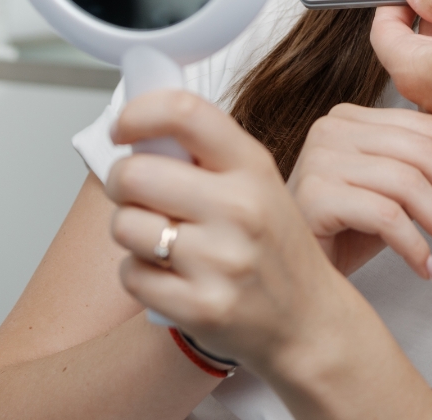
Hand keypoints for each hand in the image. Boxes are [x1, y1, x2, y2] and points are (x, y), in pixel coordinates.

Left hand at [106, 90, 358, 381]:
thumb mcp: (258, 181)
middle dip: (122, 182)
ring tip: (163, 239)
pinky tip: (171, 275)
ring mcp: (221, 259)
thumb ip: (207, 154)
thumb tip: (140, 131)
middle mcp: (240, 207)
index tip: (122, 127)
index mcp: (253, 165)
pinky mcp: (201, 306)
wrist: (308, 319)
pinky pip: (130, 274)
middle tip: (140, 194)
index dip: (138, 112)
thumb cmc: (274, 245)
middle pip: (134, 174)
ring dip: (131, 231)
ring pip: (124, 224)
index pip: (184, 113)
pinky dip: (138, 274)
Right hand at [288, 103, 431, 279]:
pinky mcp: (314, 195)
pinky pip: (386, 215)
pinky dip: (416, 245)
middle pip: (421, 150)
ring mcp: (319, 158)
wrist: (291, 274)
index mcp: (352, 117)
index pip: (424, 123)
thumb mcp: (393, 192)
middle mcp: (332, 128)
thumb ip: (428, 169)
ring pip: (408, 183)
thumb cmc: (342, 231)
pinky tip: (428, 268)